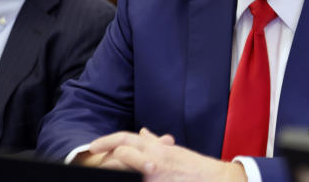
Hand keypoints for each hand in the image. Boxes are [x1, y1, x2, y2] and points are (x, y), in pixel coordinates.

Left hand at [88, 128, 246, 181]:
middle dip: (104, 158)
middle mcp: (153, 155)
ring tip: (103, 172)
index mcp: (156, 147)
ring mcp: (154, 169)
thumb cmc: (194, 168)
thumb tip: (143, 132)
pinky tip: (122, 179)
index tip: (93, 146)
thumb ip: (155, 142)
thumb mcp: (173, 151)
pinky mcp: (156, 178)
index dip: (107, 140)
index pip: (126, 138)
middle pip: (120, 151)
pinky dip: (125, 177)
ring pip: (123, 162)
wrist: (215, 179)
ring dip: (112, 169)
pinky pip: (134, 177)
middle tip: (93, 163)